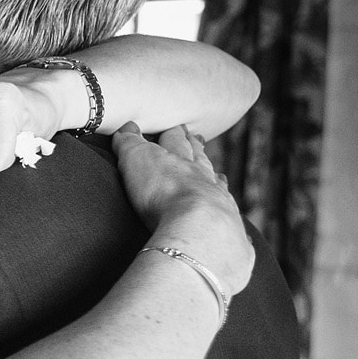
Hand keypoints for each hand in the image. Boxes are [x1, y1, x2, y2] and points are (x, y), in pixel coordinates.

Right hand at [114, 123, 253, 294]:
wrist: (199, 228)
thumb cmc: (164, 195)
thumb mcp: (137, 162)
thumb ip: (130, 144)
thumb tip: (127, 128)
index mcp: (180, 162)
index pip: (176, 142)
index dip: (174, 134)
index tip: (176, 128)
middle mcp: (203, 178)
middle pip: (199, 158)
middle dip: (195, 148)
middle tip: (196, 139)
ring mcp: (218, 202)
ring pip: (217, 183)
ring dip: (214, 176)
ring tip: (217, 173)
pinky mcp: (226, 229)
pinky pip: (229, 216)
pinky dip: (228, 211)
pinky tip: (231, 211)